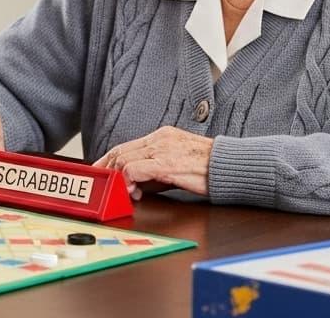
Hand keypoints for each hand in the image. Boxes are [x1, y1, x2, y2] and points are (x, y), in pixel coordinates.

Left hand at [93, 125, 212, 197]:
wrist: (230, 167)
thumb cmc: (208, 168)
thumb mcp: (177, 165)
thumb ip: (155, 172)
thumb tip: (136, 185)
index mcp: (162, 136)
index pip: (127, 145)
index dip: (109, 159)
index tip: (100, 170)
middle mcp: (159, 139)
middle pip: (121, 150)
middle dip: (105, 167)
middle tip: (100, 183)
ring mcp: (162, 150)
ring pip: (124, 158)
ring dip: (117, 176)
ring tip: (120, 191)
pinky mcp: (166, 163)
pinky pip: (134, 169)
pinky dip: (128, 181)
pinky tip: (133, 193)